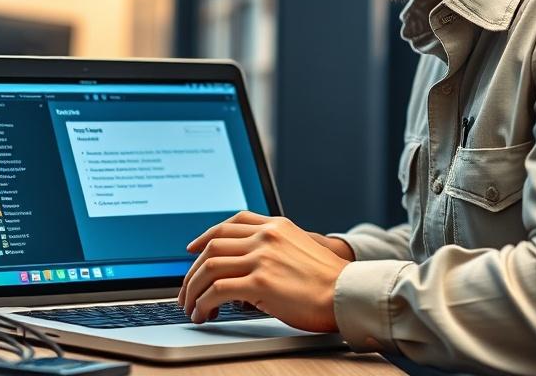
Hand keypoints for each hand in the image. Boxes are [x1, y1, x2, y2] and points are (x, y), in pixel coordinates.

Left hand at [177, 211, 349, 331]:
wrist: (349, 294)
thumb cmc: (329, 281)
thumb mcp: (300, 250)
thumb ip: (273, 250)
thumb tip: (245, 269)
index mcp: (275, 226)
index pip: (231, 223)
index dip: (206, 235)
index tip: (193, 247)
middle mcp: (265, 236)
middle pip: (213, 245)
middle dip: (193, 270)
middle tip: (187, 289)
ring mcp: (261, 257)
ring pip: (209, 267)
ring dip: (193, 289)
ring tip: (191, 306)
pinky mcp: (260, 282)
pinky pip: (217, 290)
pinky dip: (203, 303)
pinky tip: (204, 313)